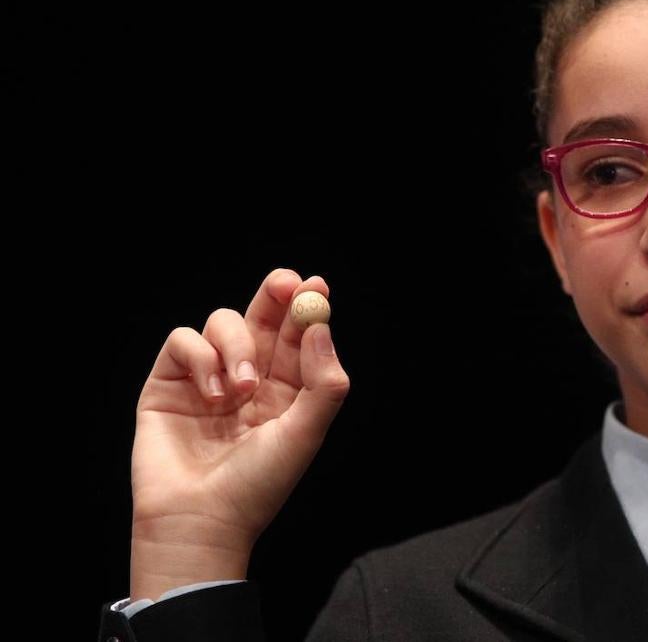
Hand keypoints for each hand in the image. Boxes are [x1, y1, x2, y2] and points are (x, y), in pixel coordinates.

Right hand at [129, 268, 349, 599]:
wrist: (200, 519)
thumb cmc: (258, 484)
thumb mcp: (306, 434)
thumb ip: (323, 382)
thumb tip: (320, 327)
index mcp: (286, 388)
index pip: (297, 335)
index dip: (306, 307)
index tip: (316, 287)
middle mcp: (247, 378)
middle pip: (261, 317)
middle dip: (274, 294)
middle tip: (286, 284)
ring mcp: (207, 378)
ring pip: (223, 322)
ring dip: (237, 345)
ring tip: (242, 391)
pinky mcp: (169, 382)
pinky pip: (183, 340)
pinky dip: (201, 357)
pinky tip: (212, 395)